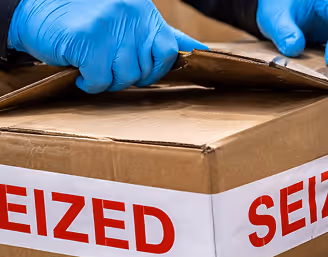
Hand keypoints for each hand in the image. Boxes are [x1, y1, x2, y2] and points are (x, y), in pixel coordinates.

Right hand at [8, 0, 207, 93]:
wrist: (33, 9)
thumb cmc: (84, 19)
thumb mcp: (128, 21)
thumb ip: (161, 35)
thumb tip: (202, 52)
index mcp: (144, 12)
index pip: (170, 49)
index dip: (158, 68)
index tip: (144, 72)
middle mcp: (130, 17)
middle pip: (147, 69)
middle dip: (128, 76)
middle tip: (108, 66)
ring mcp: (109, 28)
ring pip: (126, 78)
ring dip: (108, 81)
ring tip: (93, 67)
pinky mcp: (88, 41)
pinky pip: (100, 81)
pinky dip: (89, 83)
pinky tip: (79, 70)